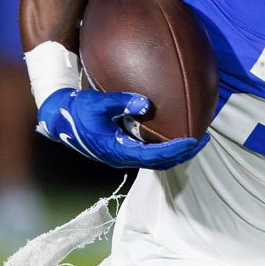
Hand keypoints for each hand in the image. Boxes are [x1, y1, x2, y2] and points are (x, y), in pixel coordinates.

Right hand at [36, 88, 207, 169]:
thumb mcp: (98, 103)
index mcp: (118, 151)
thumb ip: (121, 102)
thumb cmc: (78, 110)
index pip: (154, 156)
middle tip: (204, 139)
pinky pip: (150, 153)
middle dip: (183, 154)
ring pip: (156, 161)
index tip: (194, 141)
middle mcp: (122, 158)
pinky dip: (166, 148)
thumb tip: (145, 104)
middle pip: (160, 163)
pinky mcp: (122, 149)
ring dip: (177, 153)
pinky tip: (175, 134)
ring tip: (196, 139)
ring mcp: (123, 155)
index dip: (176, 150)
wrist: (60, 119)